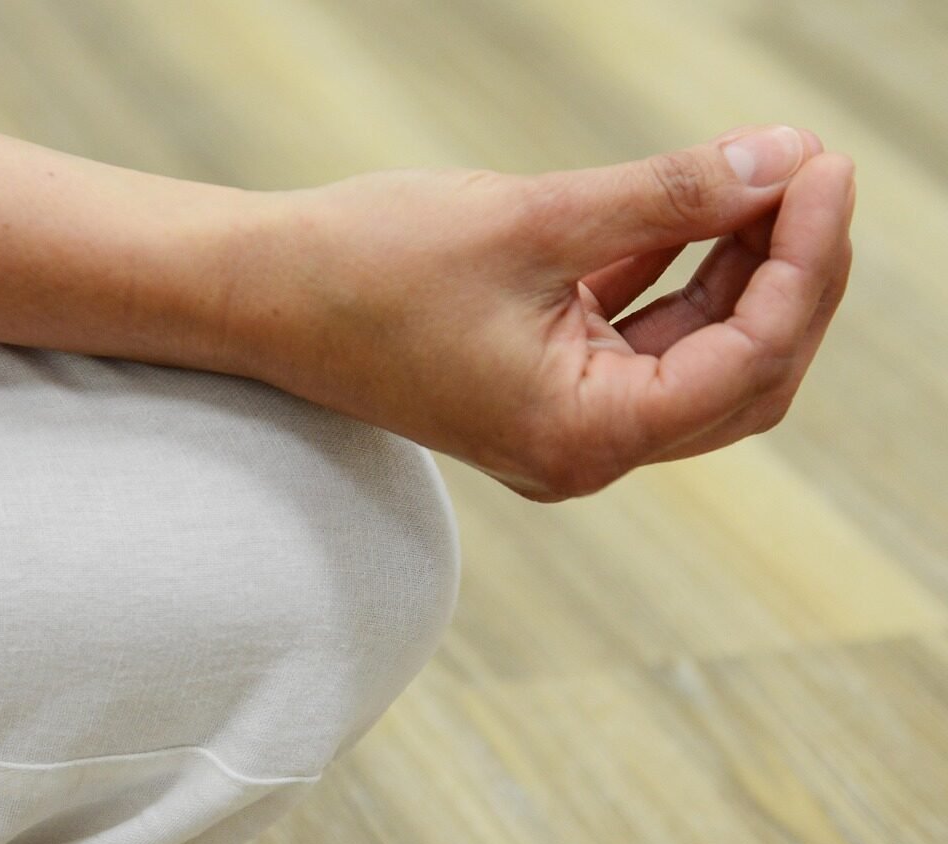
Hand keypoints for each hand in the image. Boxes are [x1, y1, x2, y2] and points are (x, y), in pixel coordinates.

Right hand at [236, 125, 855, 500]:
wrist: (260, 293)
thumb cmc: (368, 266)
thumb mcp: (533, 220)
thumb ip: (670, 195)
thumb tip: (786, 157)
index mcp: (583, 436)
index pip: (746, 362)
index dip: (803, 262)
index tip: (820, 165)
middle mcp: (582, 448)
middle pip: (739, 372)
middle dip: (787, 272)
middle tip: (809, 169)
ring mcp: (561, 423)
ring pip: (694, 354)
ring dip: (735, 269)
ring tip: (762, 176)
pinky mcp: (539, 385)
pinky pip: (637, 337)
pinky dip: (673, 274)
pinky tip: (692, 208)